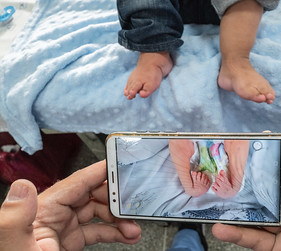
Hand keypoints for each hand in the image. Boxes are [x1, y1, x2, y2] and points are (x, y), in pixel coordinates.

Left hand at [0, 160, 140, 250]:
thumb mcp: (16, 245)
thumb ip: (16, 216)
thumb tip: (22, 186)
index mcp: (42, 209)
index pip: (76, 182)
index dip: (100, 172)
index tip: (120, 167)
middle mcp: (54, 214)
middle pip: (92, 195)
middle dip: (115, 200)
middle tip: (131, 206)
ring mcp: (63, 227)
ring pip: (97, 212)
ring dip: (118, 218)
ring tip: (133, 228)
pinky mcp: (70, 240)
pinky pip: (96, 229)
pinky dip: (113, 231)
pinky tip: (126, 235)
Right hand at [212, 154, 280, 250]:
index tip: (274, 150)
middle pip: (279, 194)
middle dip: (260, 183)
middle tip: (241, 174)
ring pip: (262, 216)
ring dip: (242, 210)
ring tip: (226, 201)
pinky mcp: (278, 250)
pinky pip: (255, 238)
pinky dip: (238, 233)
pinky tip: (226, 228)